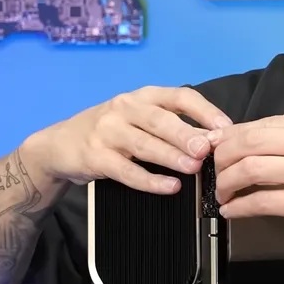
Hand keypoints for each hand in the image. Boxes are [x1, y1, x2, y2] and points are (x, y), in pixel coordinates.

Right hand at [21, 86, 231, 193]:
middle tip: (209, 149)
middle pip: (161, 119)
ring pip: (145, 144)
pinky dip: (149, 180)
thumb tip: (213, 140)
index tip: (225, 128)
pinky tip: (169, 187)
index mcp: (142, 96)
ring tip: (194, 168)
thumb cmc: (109, 132)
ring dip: (171, 156)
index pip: (179, 96)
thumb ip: (171, 126)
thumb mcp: (138, 119)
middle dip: (187, 134)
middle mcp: (124, 108)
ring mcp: (107, 132)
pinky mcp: (95, 156)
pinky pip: (126, 170)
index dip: (204, 110)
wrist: (57, 146)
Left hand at [209, 106, 283, 255]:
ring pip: (250, 167)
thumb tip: (271, 142)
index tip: (222, 149)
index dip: (235, 136)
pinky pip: (262, 201)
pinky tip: (233, 211)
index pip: (266, 122)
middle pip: (250, 139)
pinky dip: (239, 206)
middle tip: (214, 170)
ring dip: (226, 182)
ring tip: (221, 193)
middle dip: (222, 156)